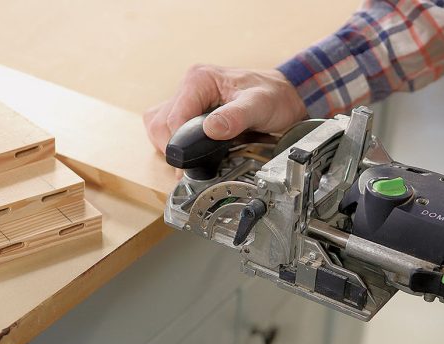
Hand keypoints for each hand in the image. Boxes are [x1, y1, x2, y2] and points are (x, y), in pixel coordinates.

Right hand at [143, 64, 306, 152]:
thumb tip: (211, 129)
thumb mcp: (259, 105)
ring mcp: (187, 100)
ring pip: (157, 127)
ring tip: (192, 159)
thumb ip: (236, 117)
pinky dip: (174, 145)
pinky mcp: (189, 112)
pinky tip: (191, 153)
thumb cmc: (274, 96)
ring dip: (170, 147)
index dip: (178, 144)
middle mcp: (189, 87)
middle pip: (159, 124)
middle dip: (172, 148)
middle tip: (192, 164)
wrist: (285, 97)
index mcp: (199, 79)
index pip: (172, 117)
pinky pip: (166, 130)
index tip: (191, 162)